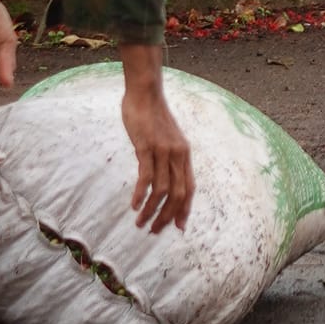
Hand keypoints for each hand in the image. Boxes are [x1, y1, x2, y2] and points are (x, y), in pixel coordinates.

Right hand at [119, 44, 194, 233]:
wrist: (145, 92)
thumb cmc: (153, 116)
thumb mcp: (167, 139)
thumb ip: (168, 157)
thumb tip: (163, 180)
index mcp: (184, 154)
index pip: (189, 188)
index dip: (184, 209)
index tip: (178, 227)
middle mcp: (177, 154)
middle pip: (178, 194)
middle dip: (167, 216)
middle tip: (154, 231)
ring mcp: (163, 150)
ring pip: (162, 190)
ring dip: (151, 211)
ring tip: (140, 223)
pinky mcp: (147, 146)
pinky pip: (146, 176)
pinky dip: (141, 194)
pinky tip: (134, 205)